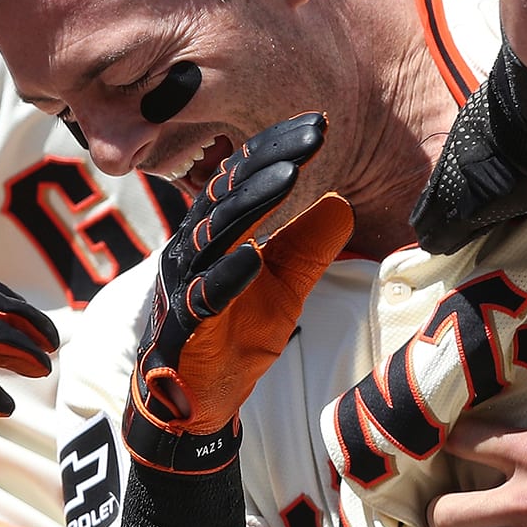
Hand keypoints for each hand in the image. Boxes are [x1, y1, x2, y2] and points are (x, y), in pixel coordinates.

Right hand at [125, 114, 351, 471]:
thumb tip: (343, 201)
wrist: (196, 402)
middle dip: (269, 160)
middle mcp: (191, 249)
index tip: (316, 124)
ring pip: (213, 236)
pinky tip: (254, 256)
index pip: (241, 178)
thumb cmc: (233, 336)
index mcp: (212, 232)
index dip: (275, 148)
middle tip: (311, 134)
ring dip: (251, 205)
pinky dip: (228, 276)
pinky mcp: (185, 327)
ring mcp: (183, 286)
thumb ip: (309, 246)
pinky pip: (204, 297)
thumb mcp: (285, 287)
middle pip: (227, 194)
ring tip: (289, 176)